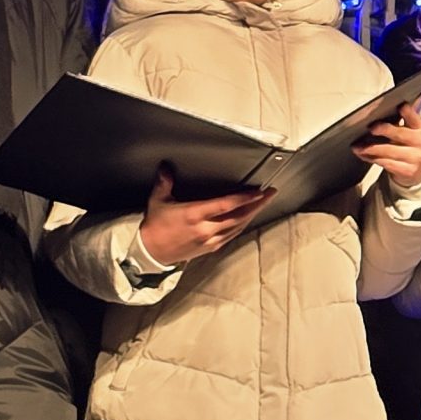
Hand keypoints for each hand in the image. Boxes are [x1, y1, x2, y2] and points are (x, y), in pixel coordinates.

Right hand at [137, 167, 273, 264]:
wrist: (149, 252)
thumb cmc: (154, 226)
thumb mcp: (157, 201)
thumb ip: (164, 182)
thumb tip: (165, 167)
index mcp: (194, 214)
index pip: (226, 205)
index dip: (245, 198)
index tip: (258, 191)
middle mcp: (205, 228)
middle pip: (239, 216)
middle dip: (257, 204)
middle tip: (271, 194)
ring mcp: (209, 240)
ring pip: (238, 227)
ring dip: (253, 214)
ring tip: (263, 203)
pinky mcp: (210, 248)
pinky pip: (231, 236)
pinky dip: (242, 226)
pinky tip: (248, 218)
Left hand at [353, 103, 420, 188]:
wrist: (418, 171)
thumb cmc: (408, 148)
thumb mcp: (408, 134)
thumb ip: (397, 124)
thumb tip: (375, 116)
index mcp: (419, 129)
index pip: (414, 118)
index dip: (408, 112)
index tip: (400, 106)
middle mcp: (420, 142)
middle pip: (400, 134)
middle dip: (385, 130)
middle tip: (372, 128)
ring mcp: (415, 158)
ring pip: (389, 151)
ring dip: (370, 148)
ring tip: (357, 147)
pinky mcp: (408, 171)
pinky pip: (386, 163)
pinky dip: (372, 159)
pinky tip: (364, 155)